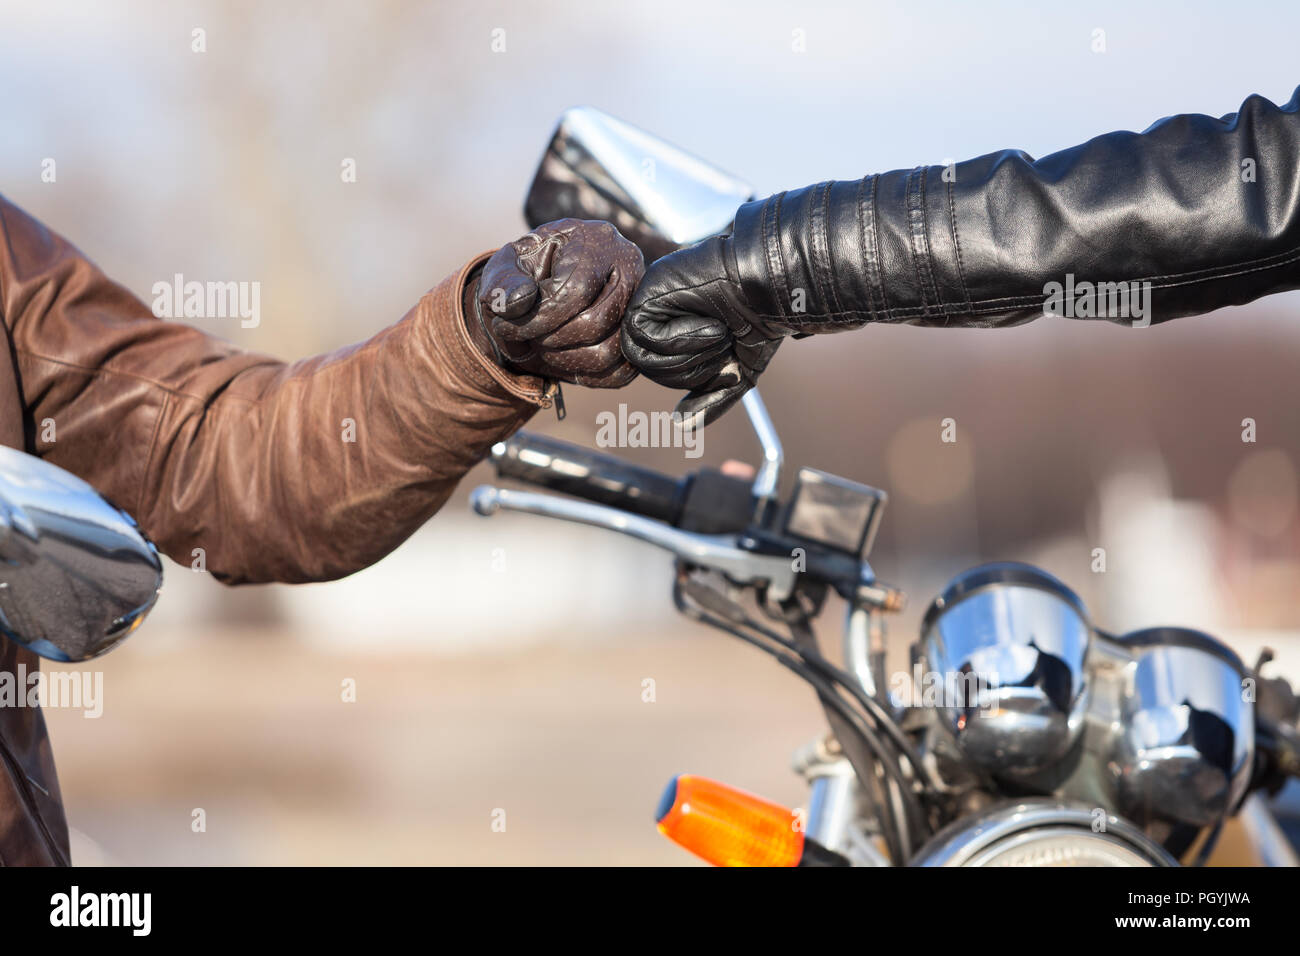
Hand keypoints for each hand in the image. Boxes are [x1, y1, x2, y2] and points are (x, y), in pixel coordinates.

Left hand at [468, 219, 642, 387]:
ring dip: (564, 359)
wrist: (546, 287)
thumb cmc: (526, 272)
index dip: (538, 317)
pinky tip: (560, 356)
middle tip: (528, 337)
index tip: (505, 327)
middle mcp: (630, 269)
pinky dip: (583, 374)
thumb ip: (503, 282)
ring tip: (542, 345)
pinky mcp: (636, 338)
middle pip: (596, 322)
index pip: (576, 289)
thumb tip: (516, 304)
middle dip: (551, 339)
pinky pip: (618, 373)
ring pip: (607, 351)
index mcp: (597, 241)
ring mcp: (638, 305)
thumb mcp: (505, 267)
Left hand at [621, 187, 869, 426]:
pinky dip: (680, 337)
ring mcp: (651, 300)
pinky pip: (643, 333)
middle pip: (648, 369)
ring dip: (688, 354)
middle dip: (691, 369)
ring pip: (642, 356)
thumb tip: (681, 425)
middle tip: (722, 344)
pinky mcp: (648, 288)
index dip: (690, 376)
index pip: (660, 372)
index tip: (723, 356)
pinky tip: (708, 322)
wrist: (772, 290)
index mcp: (673, 331)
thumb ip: (710, 400)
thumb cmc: (760, 323)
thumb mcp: (737, 373)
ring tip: (718, 332)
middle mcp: (658, 315)